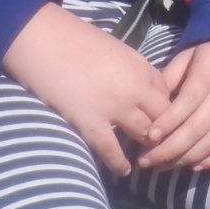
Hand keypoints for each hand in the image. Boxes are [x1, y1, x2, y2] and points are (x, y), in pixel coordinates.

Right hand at [2, 1, 170, 175]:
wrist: (42, 38)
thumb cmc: (75, 39)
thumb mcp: (115, 49)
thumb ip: (132, 70)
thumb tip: (141, 89)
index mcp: (141, 65)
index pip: (167, 94)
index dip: (165, 108)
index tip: (160, 119)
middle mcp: (135, 86)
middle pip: (164, 116)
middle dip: (165, 130)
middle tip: (161, 143)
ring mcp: (114, 105)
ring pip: (145, 133)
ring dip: (147, 146)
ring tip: (147, 157)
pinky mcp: (89, 121)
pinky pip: (111, 150)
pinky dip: (119, 163)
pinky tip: (124, 170)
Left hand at [138, 40, 209, 171]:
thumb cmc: (207, 56)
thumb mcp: (185, 58)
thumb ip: (168, 80)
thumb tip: (149, 108)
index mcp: (209, 75)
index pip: (188, 102)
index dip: (168, 122)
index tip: (149, 137)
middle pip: (198, 127)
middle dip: (170, 148)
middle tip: (147, 160)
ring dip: (187, 158)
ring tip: (164, 166)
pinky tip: (193, 165)